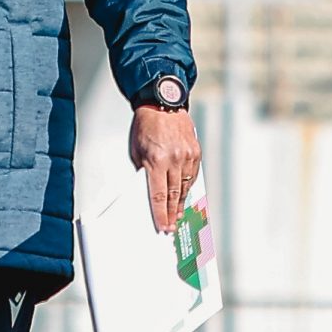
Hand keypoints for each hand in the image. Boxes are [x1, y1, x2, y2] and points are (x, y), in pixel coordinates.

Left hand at [129, 106, 200, 234]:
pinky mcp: (195, 152)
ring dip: (180, 203)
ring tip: (177, 214)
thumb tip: (148, 191)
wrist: (162, 104)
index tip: (162, 226)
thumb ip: (143, 171)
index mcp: (156, 160)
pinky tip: (183, 195)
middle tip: (171, 226)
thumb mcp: (136, 151)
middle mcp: (174, 159)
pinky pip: (192, 175)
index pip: (159, 196)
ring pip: (185, 187)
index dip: (161, 214)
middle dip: (172, 214)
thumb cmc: (145, 126)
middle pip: (174, 195)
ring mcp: (187, 156)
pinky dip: (187, 186)